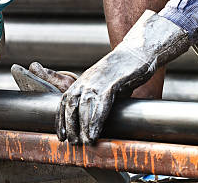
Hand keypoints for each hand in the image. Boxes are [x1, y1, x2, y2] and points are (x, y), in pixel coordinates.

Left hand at [56, 11, 190, 143]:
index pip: (64, 102)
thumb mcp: (103, 85)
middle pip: (71, 106)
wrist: (136, 54)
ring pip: (84, 107)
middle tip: (72, 142)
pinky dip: (96, 121)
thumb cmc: (121, 73)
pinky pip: (101, 105)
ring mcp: (97, 82)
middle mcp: (85, 82)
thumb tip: (96, 119)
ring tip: (83, 142)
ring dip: (82, 127)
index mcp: (81, 83)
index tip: (60, 135)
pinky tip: (94, 133)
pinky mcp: (112, 84)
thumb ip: (97, 100)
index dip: (61, 120)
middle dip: (70, 125)